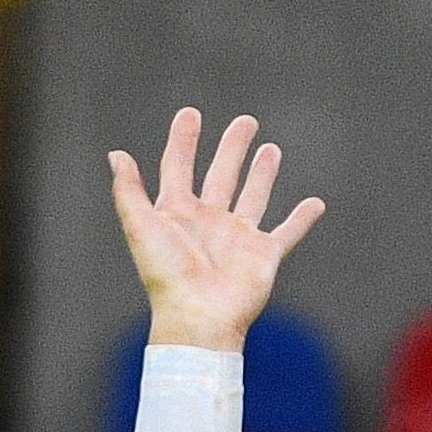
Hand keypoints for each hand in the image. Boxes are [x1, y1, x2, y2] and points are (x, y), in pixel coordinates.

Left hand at [109, 108, 322, 354]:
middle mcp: (208, 223)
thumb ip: (128, 192)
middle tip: (245, 122)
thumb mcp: (141, 228)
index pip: (178, 169)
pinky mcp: (263, 256)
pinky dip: (302, 219)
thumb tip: (116, 155)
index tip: (190, 113)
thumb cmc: (167, 275)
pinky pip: (287, 233)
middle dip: (232, 148)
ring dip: (262, 174)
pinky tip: (316, 203)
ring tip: (271, 148)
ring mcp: (237, 239)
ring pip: (253, 197)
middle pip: (221, 176)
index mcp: (177, 215)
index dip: (182, 141)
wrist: (198, 318)